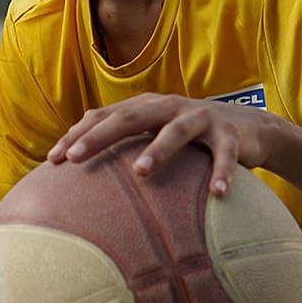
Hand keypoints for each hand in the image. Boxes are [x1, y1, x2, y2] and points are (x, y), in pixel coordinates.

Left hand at [47, 93, 278, 195]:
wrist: (249, 127)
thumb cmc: (189, 138)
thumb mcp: (153, 137)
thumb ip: (122, 148)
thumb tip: (76, 178)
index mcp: (145, 108)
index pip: (103, 117)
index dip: (77, 135)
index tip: (52, 160)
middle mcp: (168, 107)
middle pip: (130, 118)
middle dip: (100, 136)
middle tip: (76, 158)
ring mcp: (201, 118)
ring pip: (176, 131)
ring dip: (158, 150)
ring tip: (140, 172)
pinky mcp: (231, 134)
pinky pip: (225, 154)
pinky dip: (222, 173)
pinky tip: (218, 194)